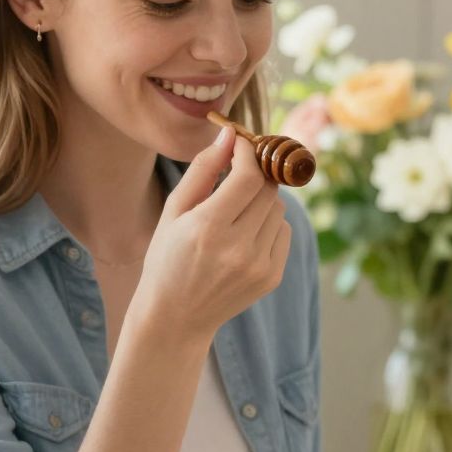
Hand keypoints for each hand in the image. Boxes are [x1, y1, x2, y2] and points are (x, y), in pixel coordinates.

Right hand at [133, 127, 291, 347]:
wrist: (176, 317)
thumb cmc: (167, 258)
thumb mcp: (174, 211)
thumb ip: (202, 169)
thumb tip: (229, 135)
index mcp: (208, 228)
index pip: (248, 176)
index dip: (248, 153)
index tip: (241, 144)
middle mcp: (238, 248)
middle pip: (268, 190)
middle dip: (255, 174)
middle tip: (238, 174)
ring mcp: (259, 266)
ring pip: (278, 209)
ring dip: (261, 200)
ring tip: (235, 212)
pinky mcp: (272, 277)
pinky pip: (283, 233)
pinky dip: (269, 225)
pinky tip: (244, 235)